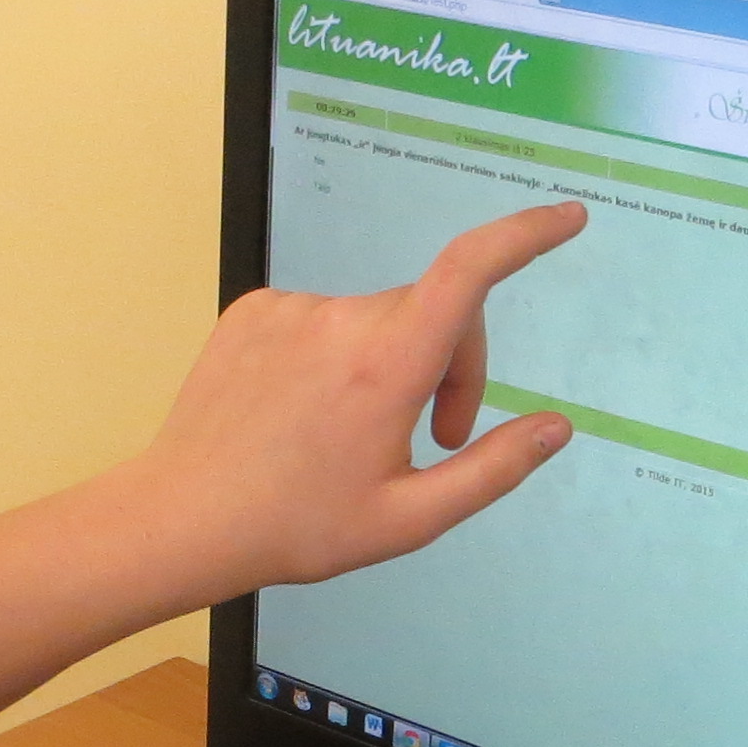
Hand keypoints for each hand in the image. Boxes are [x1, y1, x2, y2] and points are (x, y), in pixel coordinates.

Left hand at [109, 199, 588, 604]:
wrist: (182, 519)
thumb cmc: (297, 526)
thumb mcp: (410, 519)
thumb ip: (492, 468)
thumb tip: (555, 427)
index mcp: (387, 365)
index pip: (471, 271)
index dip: (525, 235)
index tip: (565, 219)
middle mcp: (342, 319)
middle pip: (433, 311)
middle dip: (452, 364)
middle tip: (435, 438)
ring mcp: (291, 309)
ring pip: (376, 320)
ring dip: (388, 363)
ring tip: (353, 437)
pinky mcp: (253, 311)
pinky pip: (322, 320)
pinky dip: (333, 357)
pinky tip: (303, 415)